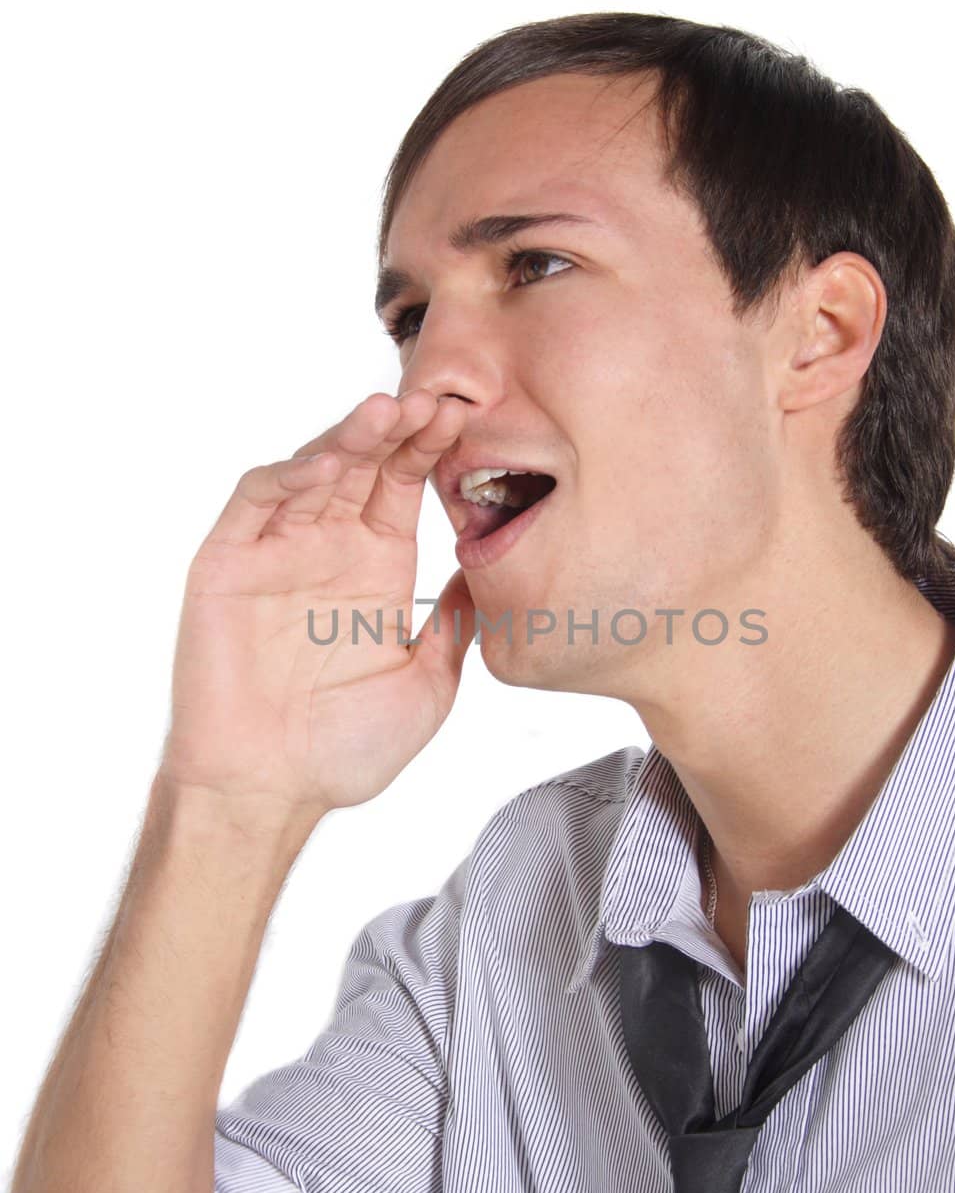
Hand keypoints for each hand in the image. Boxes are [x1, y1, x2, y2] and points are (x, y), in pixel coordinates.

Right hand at [159, 389, 476, 814]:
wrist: (270, 791)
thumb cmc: (344, 749)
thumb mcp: (427, 683)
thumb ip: (454, 624)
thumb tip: (489, 572)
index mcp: (375, 565)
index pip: (403, 486)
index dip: (430, 450)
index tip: (466, 420)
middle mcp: (327, 546)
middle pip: (363, 465)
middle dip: (397, 430)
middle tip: (433, 401)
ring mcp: (276, 550)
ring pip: (312, 469)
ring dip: (348, 438)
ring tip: (386, 413)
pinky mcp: (228, 562)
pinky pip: (255, 501)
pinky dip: (288, 475)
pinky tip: (326, 464)